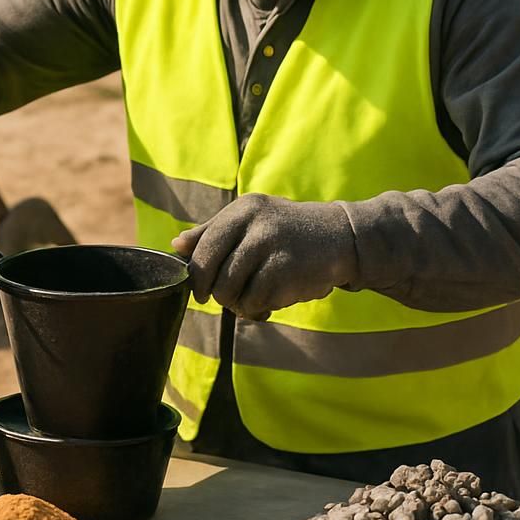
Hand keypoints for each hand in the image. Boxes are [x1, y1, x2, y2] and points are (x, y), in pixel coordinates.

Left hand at [171, 194, 355, 321]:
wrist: (343, 236)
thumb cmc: (288, 231)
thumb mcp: (252, 220)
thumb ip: (214, 232)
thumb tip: (176, 245)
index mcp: (242, 210)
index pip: (203, 246)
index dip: (197, 274)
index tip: (199, 291)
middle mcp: (255, 225)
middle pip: (213, 274)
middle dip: (217, 294)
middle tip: (230, 298)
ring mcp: (272, 247)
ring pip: (231, 292)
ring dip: (239, 305)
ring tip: (254, 299)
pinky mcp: (287, 271)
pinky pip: (255, 302)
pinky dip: (259, 309)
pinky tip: (271, 302)